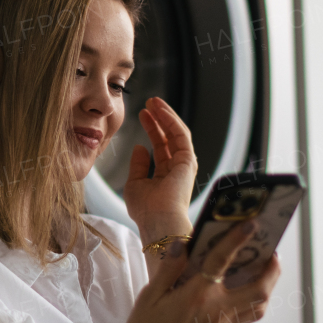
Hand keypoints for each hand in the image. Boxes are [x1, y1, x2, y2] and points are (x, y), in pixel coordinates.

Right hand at [114, 221, 280, 322]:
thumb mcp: (149, 298)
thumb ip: (168, 270)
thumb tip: (181, 244)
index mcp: (196, 296)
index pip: (222, 261)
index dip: (237, 239)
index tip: (251, 223)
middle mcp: (216, 311)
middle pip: (258, 288)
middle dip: (271, 267)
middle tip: (271, 249)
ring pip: (259, 304)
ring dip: (268, 284)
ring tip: (266, 267)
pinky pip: (248, 315)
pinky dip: (255, 299)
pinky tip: (247, 289)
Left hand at [124, 97, 197, 240]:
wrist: (158, 221)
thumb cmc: (145, 209)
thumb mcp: (135, 184)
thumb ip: (138, 165)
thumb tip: (140, 147)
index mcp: (165, 175)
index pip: (160, 146)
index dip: (152, 129)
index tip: (142, 114)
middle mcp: (177, 168)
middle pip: (169, 136)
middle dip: (159, 118)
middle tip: (148, 102)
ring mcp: (184, 164)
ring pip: (176, 132)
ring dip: (165, 115)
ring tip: (153, 101)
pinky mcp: (188, 160)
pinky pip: (181, 134)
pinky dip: (170, 120)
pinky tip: (160, 110)